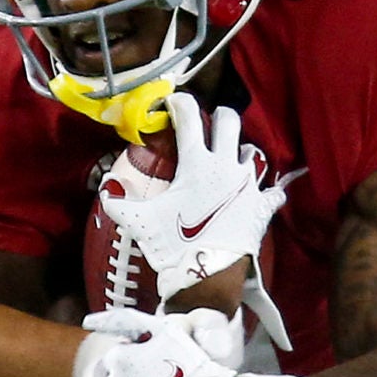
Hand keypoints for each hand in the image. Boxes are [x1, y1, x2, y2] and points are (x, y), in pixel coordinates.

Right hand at [96, 93, 285, 307]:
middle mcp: (226, 166)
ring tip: (229, 161)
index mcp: (197, 163)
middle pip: (230, 121)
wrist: (206, 275)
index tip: (173, 101)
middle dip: (219, 116)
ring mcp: (248, 184)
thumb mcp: (140, 222)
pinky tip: (258, 195)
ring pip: (251, 151)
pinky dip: (265, 192)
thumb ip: (118, 203)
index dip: (179, 103)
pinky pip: (272, 191)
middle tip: (209, 123)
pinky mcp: (262, 206)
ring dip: (239, 152)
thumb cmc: (173, 245)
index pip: (189, 117)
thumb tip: (105, 189)